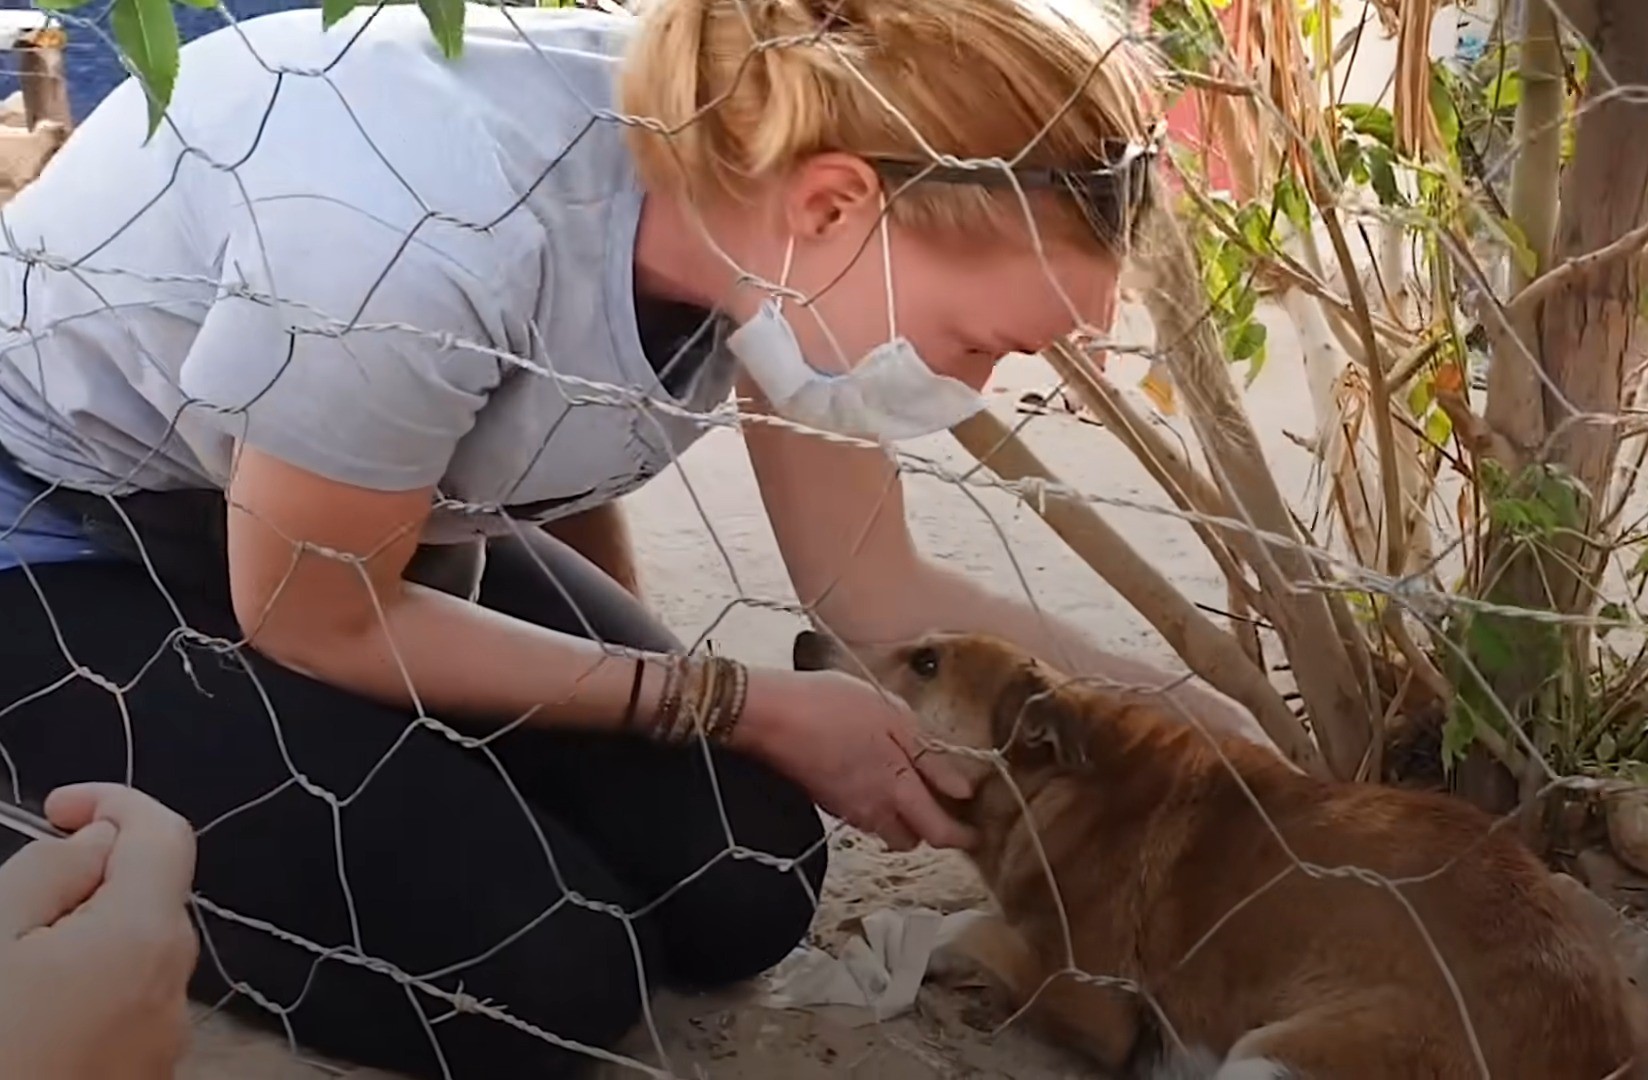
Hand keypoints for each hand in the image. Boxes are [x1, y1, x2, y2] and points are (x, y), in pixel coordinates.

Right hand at [0, 783, 199, 1079]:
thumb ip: (49, 872)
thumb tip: (99, 838)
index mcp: (146, 938)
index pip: (165, 833)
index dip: (114, 801)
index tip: (54, 807)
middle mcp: (173, 987)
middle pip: (150, 895)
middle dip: (89, 877)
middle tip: (11, 903)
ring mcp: (162, 1041)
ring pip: (134, 953)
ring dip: (82, 936)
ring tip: (10, 968)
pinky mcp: (143, 1075)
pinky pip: (125, 1006)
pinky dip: (85, 987)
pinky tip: (26, 1016)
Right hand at [742, 669, 976, 850]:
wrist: (769, 715)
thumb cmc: (834, 706)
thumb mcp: (893, 718)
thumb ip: (930, 757)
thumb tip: (961, 790)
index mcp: (896, 790)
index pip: (938, 832)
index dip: (961, 837)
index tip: (976, 834)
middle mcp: (872, 810)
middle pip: (910, 840)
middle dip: (927, 828)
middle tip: (938, 798)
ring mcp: (845, 809)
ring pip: (883, 828)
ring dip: (899, 816)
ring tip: (904, 779)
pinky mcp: (825, 800)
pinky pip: (861, 813)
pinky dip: (874, 802)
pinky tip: (872, 770)